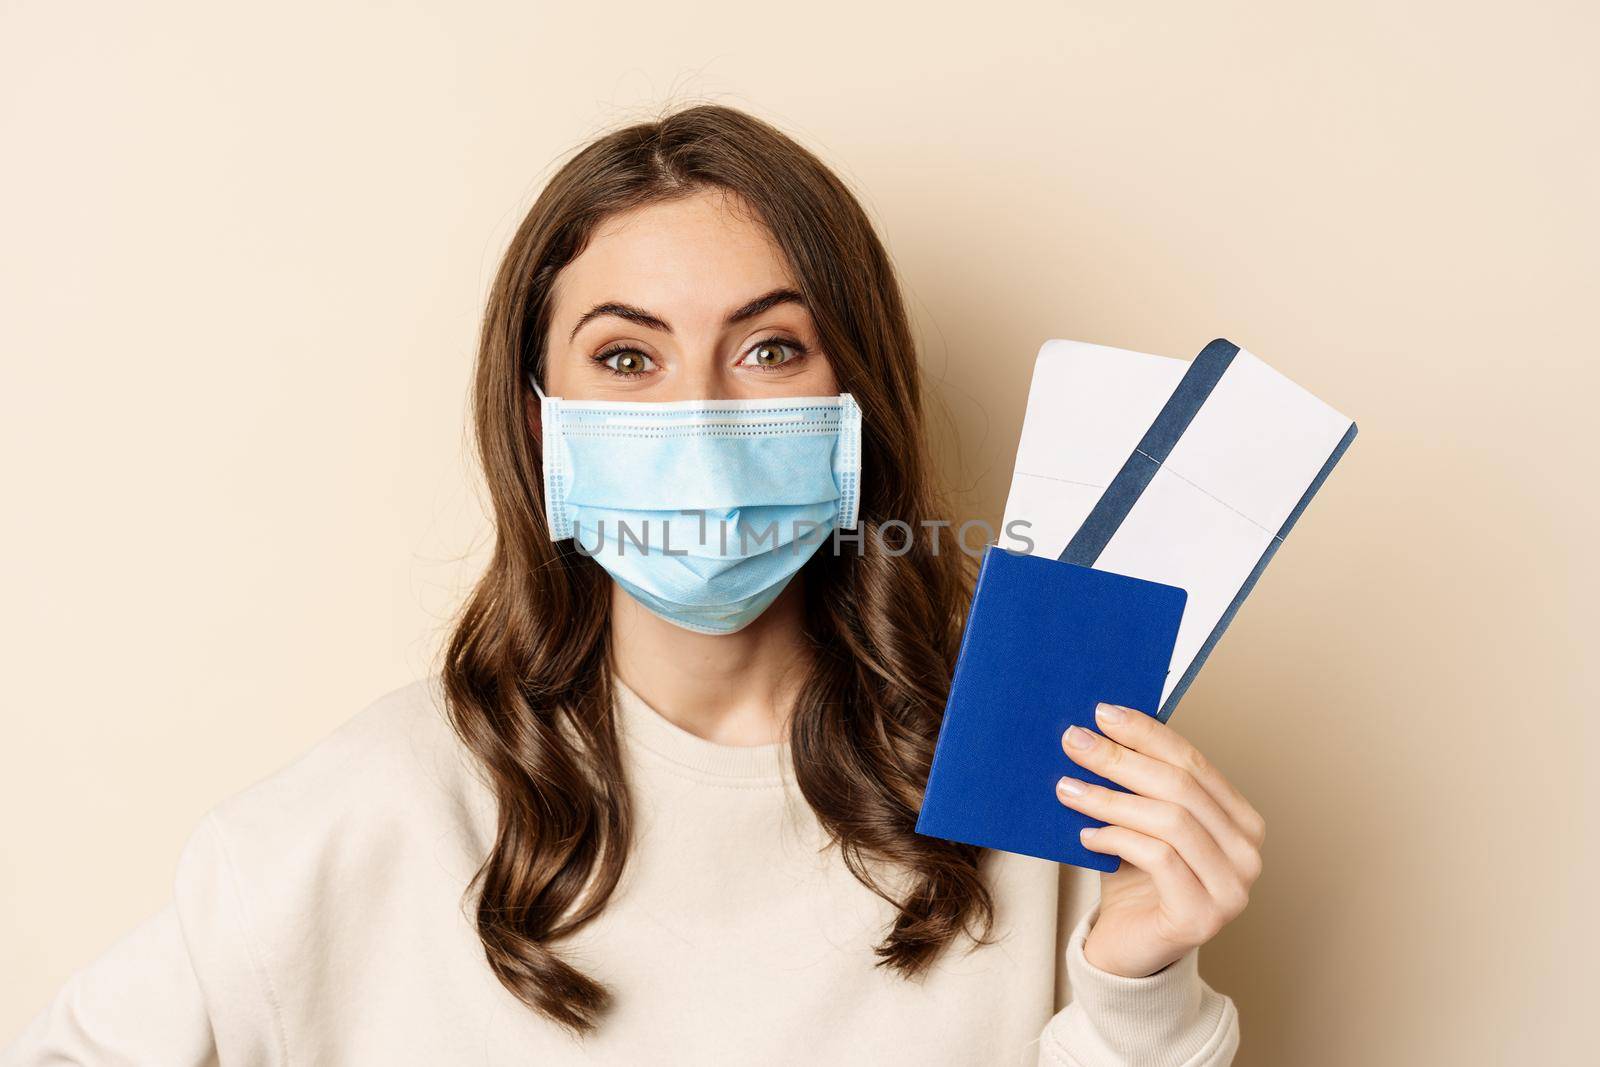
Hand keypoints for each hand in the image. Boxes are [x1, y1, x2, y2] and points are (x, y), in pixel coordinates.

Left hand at [1054, 703, 1264, 978]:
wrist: (1127, 948)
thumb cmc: (1134, 879)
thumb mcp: (1140, 822)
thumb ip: (1139, 782)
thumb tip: (1100, 726)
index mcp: (1240, 820)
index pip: (1194, 762)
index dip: (1148, 734)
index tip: (1102, 713)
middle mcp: (1247, 853)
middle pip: (1181, 787)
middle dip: (1122, 759)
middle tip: (1075, 742)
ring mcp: (1232, 889)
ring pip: (1170, 821)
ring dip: (1111, 798)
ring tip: (1067, 788)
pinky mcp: (1202, 917)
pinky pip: (1158, 858)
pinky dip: (1117, 838)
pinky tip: (1086, 835)